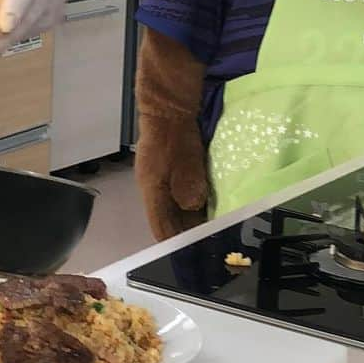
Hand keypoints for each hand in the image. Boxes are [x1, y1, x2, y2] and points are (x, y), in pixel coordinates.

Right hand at [135, 113, 209, 241]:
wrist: (167, 107)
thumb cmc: (175, 136)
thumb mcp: (187, 162)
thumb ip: (189, 188)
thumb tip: (193, 207)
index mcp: (152, 190)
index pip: (161, 228)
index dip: (176, 244)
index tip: (194, 256)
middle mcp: (152, 187)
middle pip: (167, 218)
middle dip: (185, 232)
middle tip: (208, 243)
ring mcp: (158, 176)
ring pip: (173, 205)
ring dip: (189, 216)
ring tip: (211, 226)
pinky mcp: (167, 167)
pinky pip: (178, 191)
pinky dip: (191, 201)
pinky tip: (207, 203)